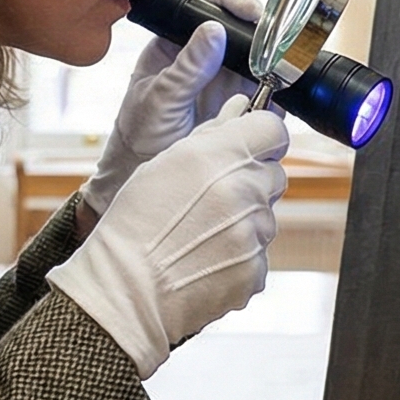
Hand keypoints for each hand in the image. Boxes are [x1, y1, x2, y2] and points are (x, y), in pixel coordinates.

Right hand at [47, 100, 289, 377]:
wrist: (125, 290)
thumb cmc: (134, 224)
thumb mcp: (163, 164)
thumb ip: (211, 134)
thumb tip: (241, 109)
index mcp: (220, 156)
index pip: (273, 130)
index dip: (261, 138)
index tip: (248, 149)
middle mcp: (243, 191)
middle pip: (274, 175)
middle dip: (250, 183)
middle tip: (210, 201)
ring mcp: (253, 234)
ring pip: (266, 218)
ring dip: (244, 222)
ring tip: (200, 236)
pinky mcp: (255, 270)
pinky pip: (258, 254)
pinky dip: (239, 257)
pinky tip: (205, 260)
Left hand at [81, 0, 264, 214]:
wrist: (147, 176)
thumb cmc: (140, 134)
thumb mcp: (158, 100)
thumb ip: (185, 69)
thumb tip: (213, 31)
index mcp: (177, 43)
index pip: (208, 6)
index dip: (232, 1)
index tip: (250, 11)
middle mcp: (207, 57)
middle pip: (243, 29)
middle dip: (263, 31)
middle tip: (275, 42)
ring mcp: (228, 82)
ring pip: (262, 61)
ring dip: (274, 64)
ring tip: (277, 73)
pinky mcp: (245, 108)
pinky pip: (271, 96)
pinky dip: (279, 98)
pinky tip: (275, 102)